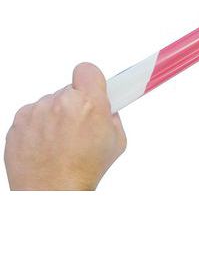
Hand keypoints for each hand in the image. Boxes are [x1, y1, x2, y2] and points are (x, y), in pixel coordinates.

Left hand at [4, 63, 126, 189]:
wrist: (52, 194)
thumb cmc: (83, 172)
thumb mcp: (116, 142)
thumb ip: (113, 118)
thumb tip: (106, 110)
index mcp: (89, 103)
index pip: (87, 69)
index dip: (90, 80)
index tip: (91, 89)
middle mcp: (61, 103)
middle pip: (68, 90)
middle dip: (74, 104)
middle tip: (78, 126)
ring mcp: (36, 112)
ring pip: (49, 103)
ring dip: (54, 115)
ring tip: (60, 141)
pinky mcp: (17, 123)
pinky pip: (31, 115)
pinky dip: (37, 126)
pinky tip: (45, 145)